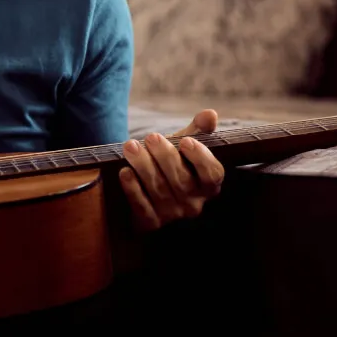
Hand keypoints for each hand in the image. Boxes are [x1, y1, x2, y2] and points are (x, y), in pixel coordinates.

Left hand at [120, 109, 224, 229]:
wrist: (144, 187)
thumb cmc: (169, 163)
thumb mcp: (183, 146)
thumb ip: (197, 131)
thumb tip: (210, 114)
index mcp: (208, 185)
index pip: (212, 174)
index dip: (200, 158)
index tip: (185, 141)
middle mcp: (194, 203)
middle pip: (182, 180)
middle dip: (165, 156)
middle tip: (151, 137)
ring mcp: (172, 215)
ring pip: (160, 190)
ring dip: (144, 167)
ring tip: (130, 146)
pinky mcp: (151, 223)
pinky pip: (143, 207)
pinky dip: (133, 190)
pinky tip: (125, 172)